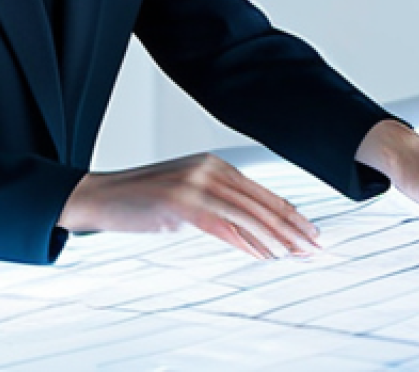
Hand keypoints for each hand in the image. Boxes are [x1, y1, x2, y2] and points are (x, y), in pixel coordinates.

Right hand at [59, 152, 320, 259]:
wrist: (103, 196)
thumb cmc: (144, 202)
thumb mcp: (188, 205)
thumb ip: (221, 217)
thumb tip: (255, 241)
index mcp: (213, 165)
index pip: (260, 191)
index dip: (287, 211)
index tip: (309, 229)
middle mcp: (208, 169)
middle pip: (260, 201)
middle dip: (291, 225)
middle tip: (315, 244)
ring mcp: (195, 184)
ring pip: (248, 213)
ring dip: (277, 235)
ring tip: (298, 252)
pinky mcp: (182, 203)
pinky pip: (223, 224)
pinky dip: (248, 241)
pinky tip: (265, 253)